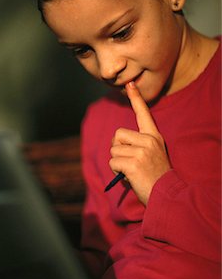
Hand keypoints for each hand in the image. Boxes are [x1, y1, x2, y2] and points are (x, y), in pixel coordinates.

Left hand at [109, 81, 170, 204]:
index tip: (130, 84)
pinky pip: (113, 162)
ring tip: (131, 171)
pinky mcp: (134, 163)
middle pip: (117, 135)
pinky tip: (128, 176)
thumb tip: (116, 142)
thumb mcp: (151, 154)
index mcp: (154, 136)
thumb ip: (137, 144)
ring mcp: (142, 151)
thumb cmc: (155, 176)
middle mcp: (149, 140)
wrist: (166, 194)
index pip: (143, 113)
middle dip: (118, 149)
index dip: (136, 98)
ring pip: (113, 150)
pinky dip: (116, 171)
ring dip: (117, 162)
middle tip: (130, 162)